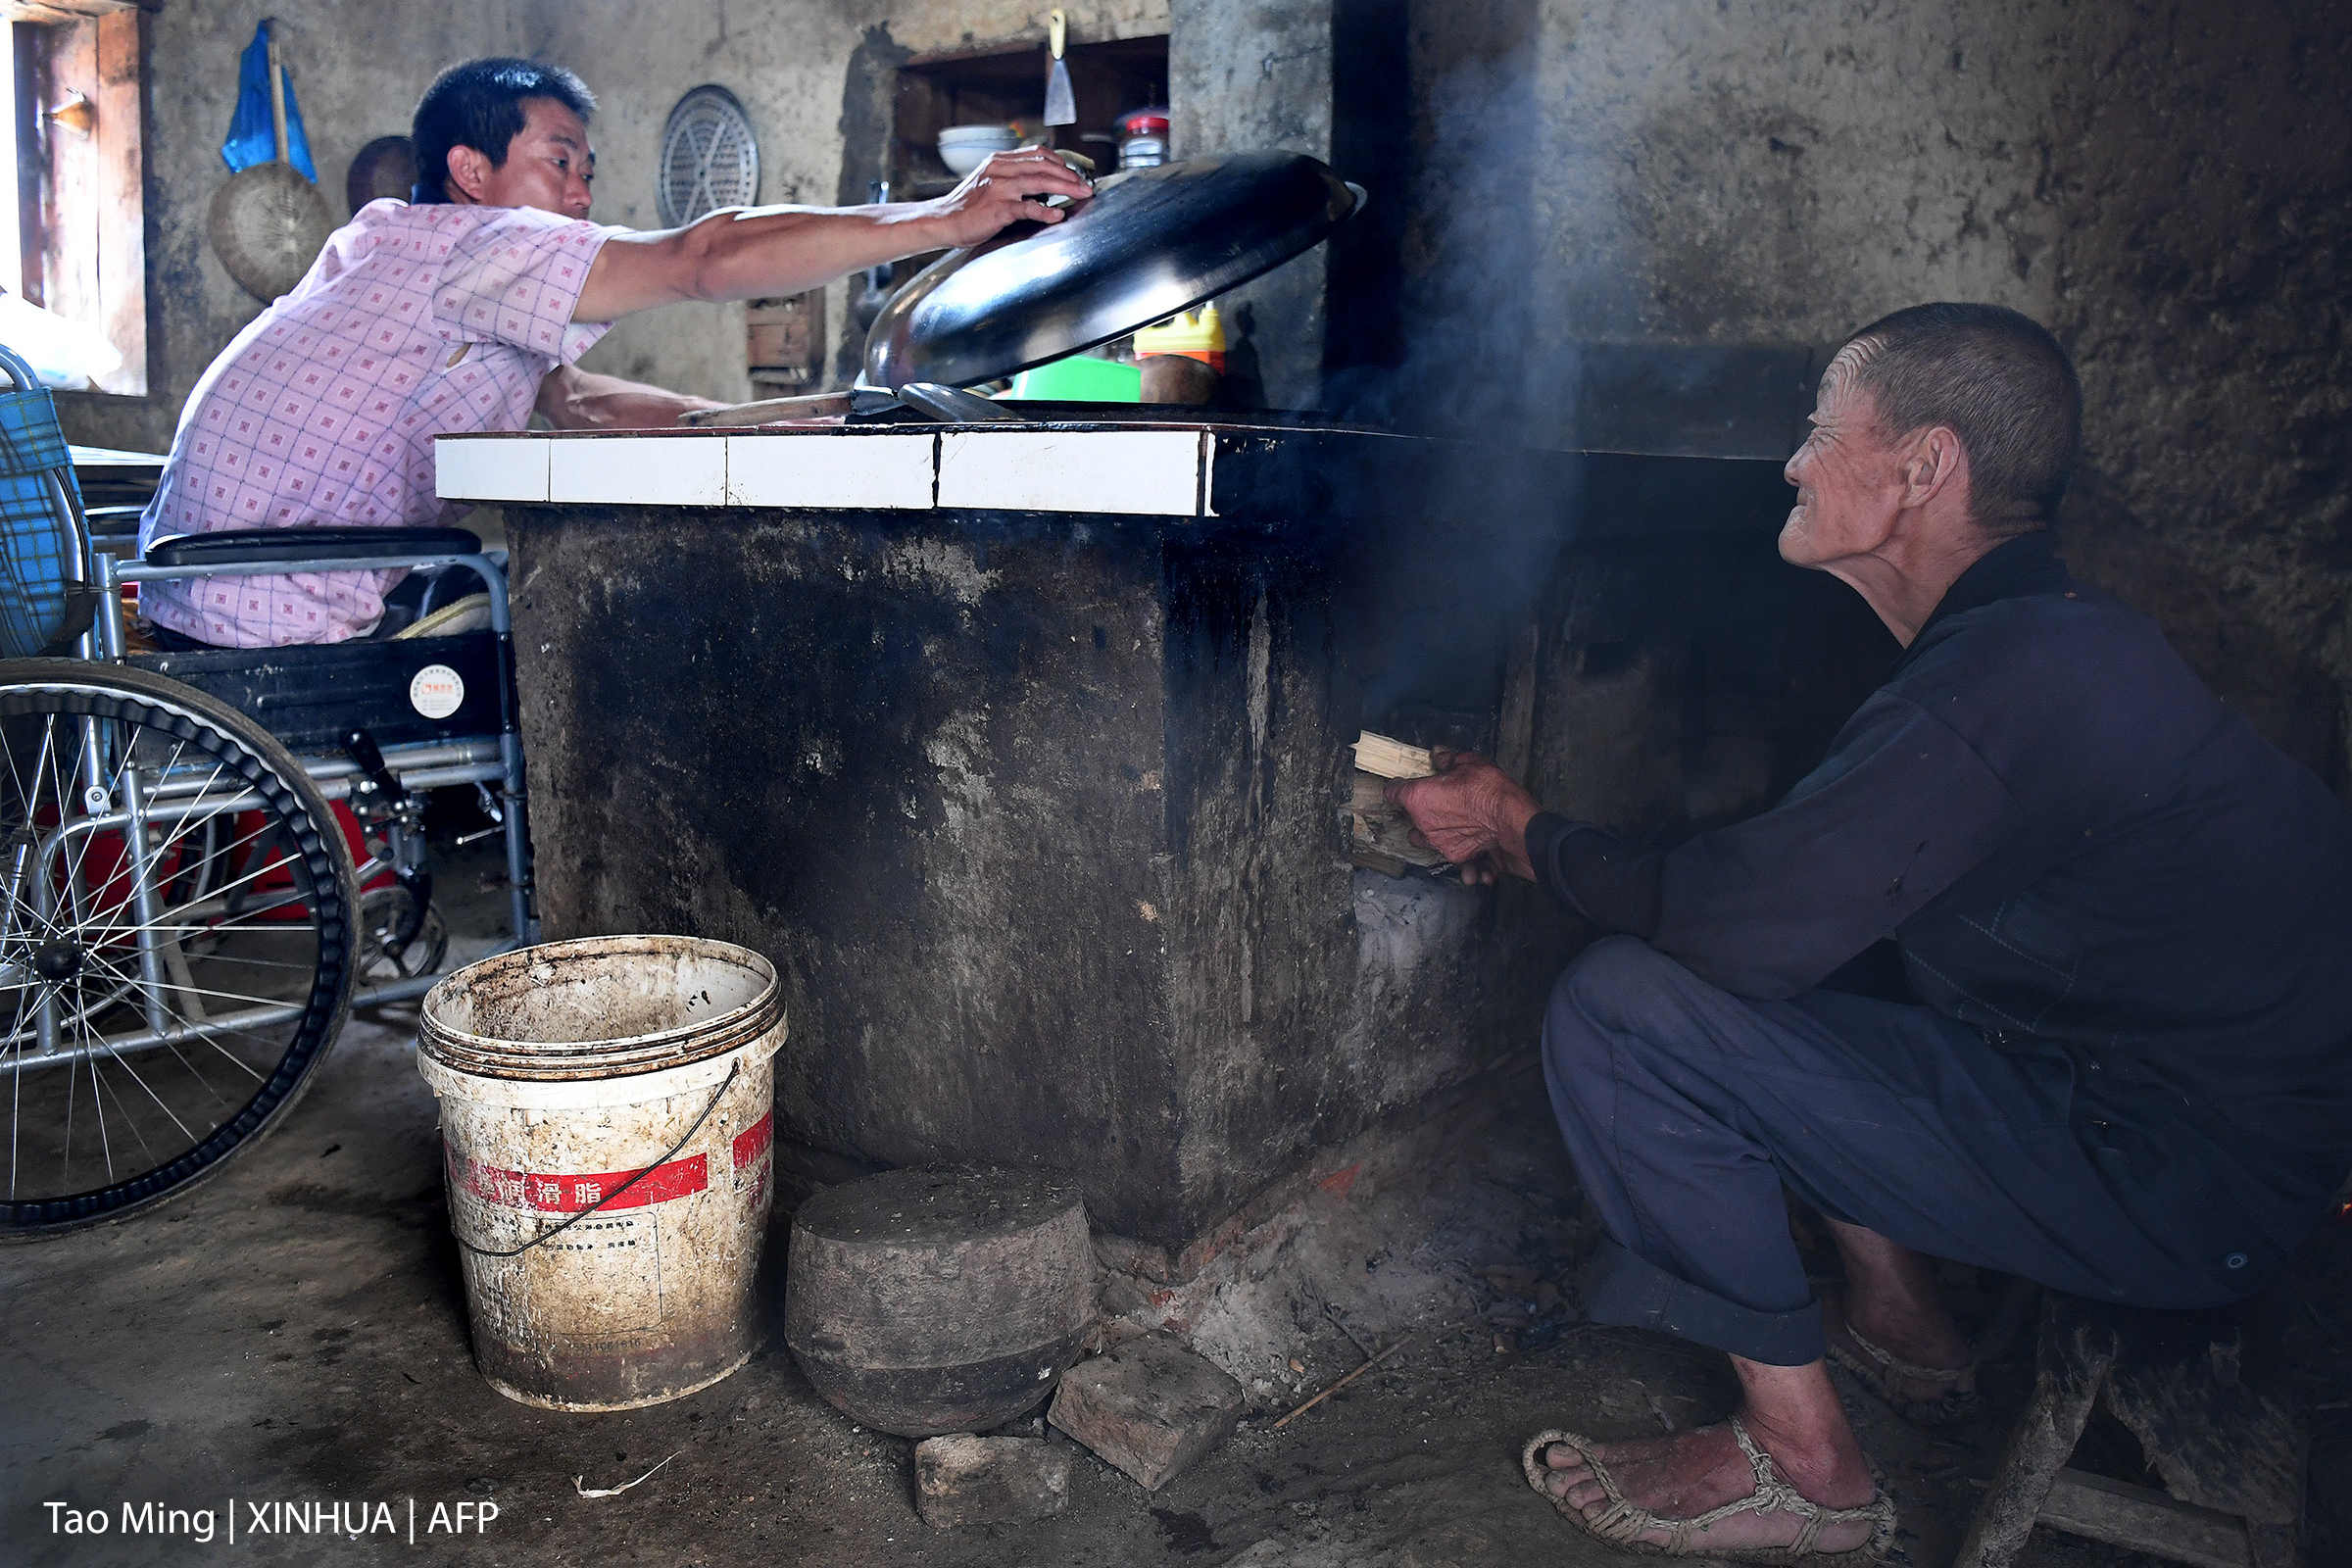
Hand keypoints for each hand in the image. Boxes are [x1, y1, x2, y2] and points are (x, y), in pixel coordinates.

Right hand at [920, 147, 1095, 248]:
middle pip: (1042, 166)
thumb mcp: (989, 181)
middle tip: (1086, 185)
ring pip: (1038, 181)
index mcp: (999, 161)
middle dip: (1069, 175)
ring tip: (1081, 193)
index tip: (1074, 172)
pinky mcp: (997, 208)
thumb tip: (1039, 182)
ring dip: (1064, 187)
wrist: (943, 220)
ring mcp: (999, 188)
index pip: (1036, 154)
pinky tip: (1057, 213)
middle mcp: (1000, 170)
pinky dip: (1044, 210)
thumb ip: (1011, 177)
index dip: (1059, 162)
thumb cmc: (967, 206)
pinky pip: (1026, 207)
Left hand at [1385, 749, 1542, 885]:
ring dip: (1430, 831)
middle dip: (1418, 810)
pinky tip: (1464, 838)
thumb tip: (1439, 755)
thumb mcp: (1468, 763)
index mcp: (1419, 797)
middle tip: (1435, 800)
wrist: (1511, 819)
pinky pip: (1446, 851)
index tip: (1404, 785)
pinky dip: (1453, 847)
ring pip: (1422, 838)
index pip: (1394, 792)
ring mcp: (1437, 842)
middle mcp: (1423, 823)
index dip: (1399, 787)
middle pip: (1408, 817)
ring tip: (1446, 822)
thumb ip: (1448, 759)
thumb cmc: (1490, 790)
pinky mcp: (1454, 855)